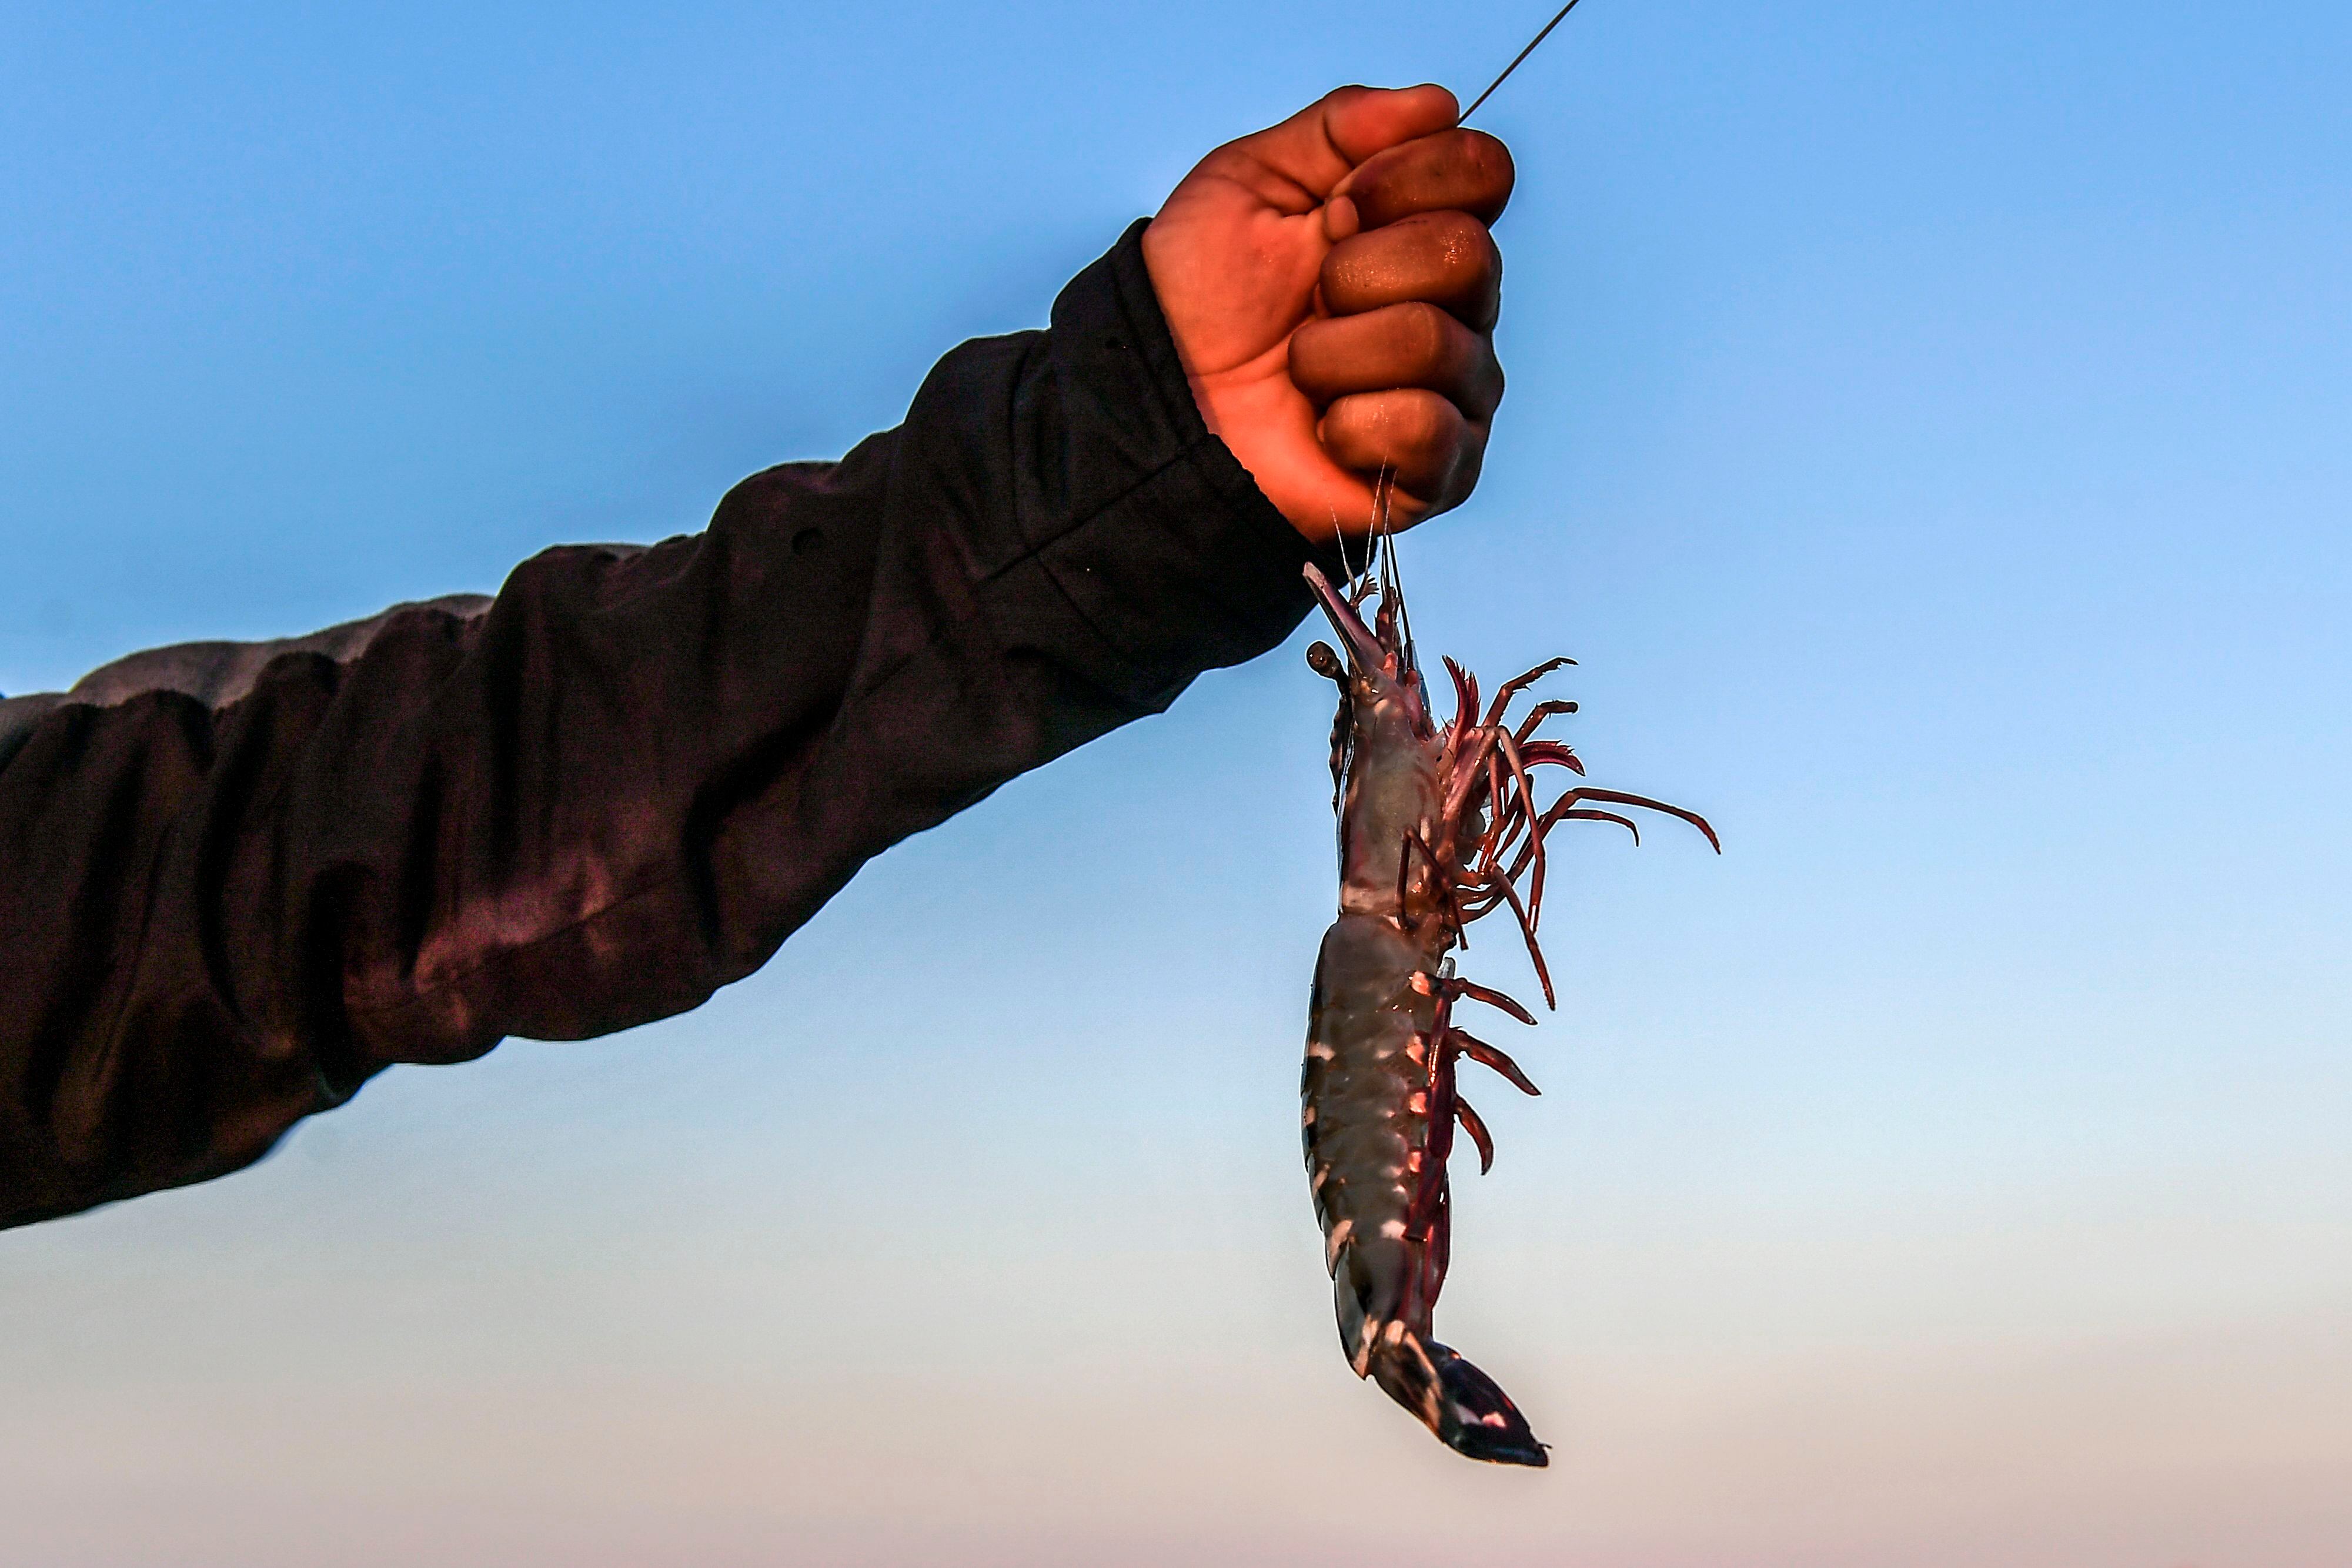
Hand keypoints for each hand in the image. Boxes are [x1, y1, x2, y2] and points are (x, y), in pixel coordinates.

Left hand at [1143, 85, 1513, 544]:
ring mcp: (1454, 390)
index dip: (1403, 178)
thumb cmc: (1199, 301)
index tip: (1336, 208)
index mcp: (1418, 229)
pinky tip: (1322, 431)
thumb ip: (1339, 130)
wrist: (1156, 406)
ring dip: (1338, 353)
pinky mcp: (1437, 470)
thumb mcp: (1248, 183)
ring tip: (1300, 370)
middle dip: (1361, 270)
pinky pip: (1429, 428)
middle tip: (1311, 299)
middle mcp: (1455, 307)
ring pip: (1439, 342)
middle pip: (1470, 254)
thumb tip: (1439, 103)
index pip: (1481, 172)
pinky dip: (1354, 425)